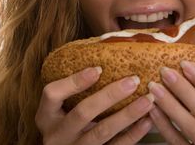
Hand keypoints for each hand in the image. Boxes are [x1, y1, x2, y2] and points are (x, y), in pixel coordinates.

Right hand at [35, 66, 154, 144]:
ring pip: (102, 132)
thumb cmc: (66, 124)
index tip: (98, 68)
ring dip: (127, 115)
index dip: (74, 81)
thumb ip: (74, 90)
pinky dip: (133, 135)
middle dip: (110, 96)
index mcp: (46, 116)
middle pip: (82, 113)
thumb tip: (104, 59)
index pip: (52, 94)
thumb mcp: (61, 109)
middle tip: (133, 81)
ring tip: (147, 100)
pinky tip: (147, 121)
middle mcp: (57, 134)